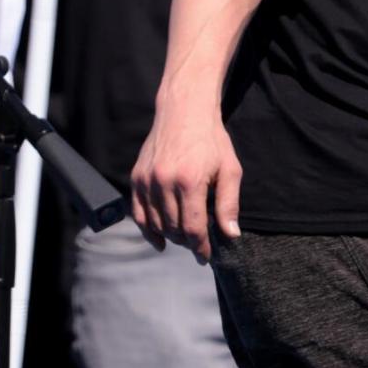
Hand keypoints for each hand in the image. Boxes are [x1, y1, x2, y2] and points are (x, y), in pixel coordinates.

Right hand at [131, 106, 241, 262]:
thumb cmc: (211, 140)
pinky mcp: (136, 178)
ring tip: (184, 236)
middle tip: (199, 241)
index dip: (200, 247)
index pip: (193, 229)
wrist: (184, 111)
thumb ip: (229, 204)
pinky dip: (148, 230)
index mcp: (190, 182)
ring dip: (171, 236)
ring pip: (156, 224)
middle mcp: (164, 183)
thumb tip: (231, 235)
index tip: (206, 256)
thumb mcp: (230, 168)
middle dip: (188, 241)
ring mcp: (147, 181)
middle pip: (174, 229)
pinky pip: (138, 214)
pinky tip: (160, 240)